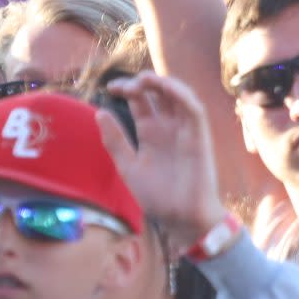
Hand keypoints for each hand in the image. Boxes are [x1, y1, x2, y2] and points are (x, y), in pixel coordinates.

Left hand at [99, 71, 225, 247]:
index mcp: (151, 132)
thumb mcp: (129, 167)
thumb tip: (99, 112)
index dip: (126, 89)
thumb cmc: (158, 197)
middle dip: (141, 82)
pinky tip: (166, 88)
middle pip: (158, 92)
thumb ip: (115, 141)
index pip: (140, 100)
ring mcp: (185, 130)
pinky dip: (182, 94)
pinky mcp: (200, 136)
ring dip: (162, 82)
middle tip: (123, 87)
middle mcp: (168, 127)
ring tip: (143, 80)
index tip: (110, 89)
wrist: (181, 219)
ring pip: (178, 95)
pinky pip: (194, 109)